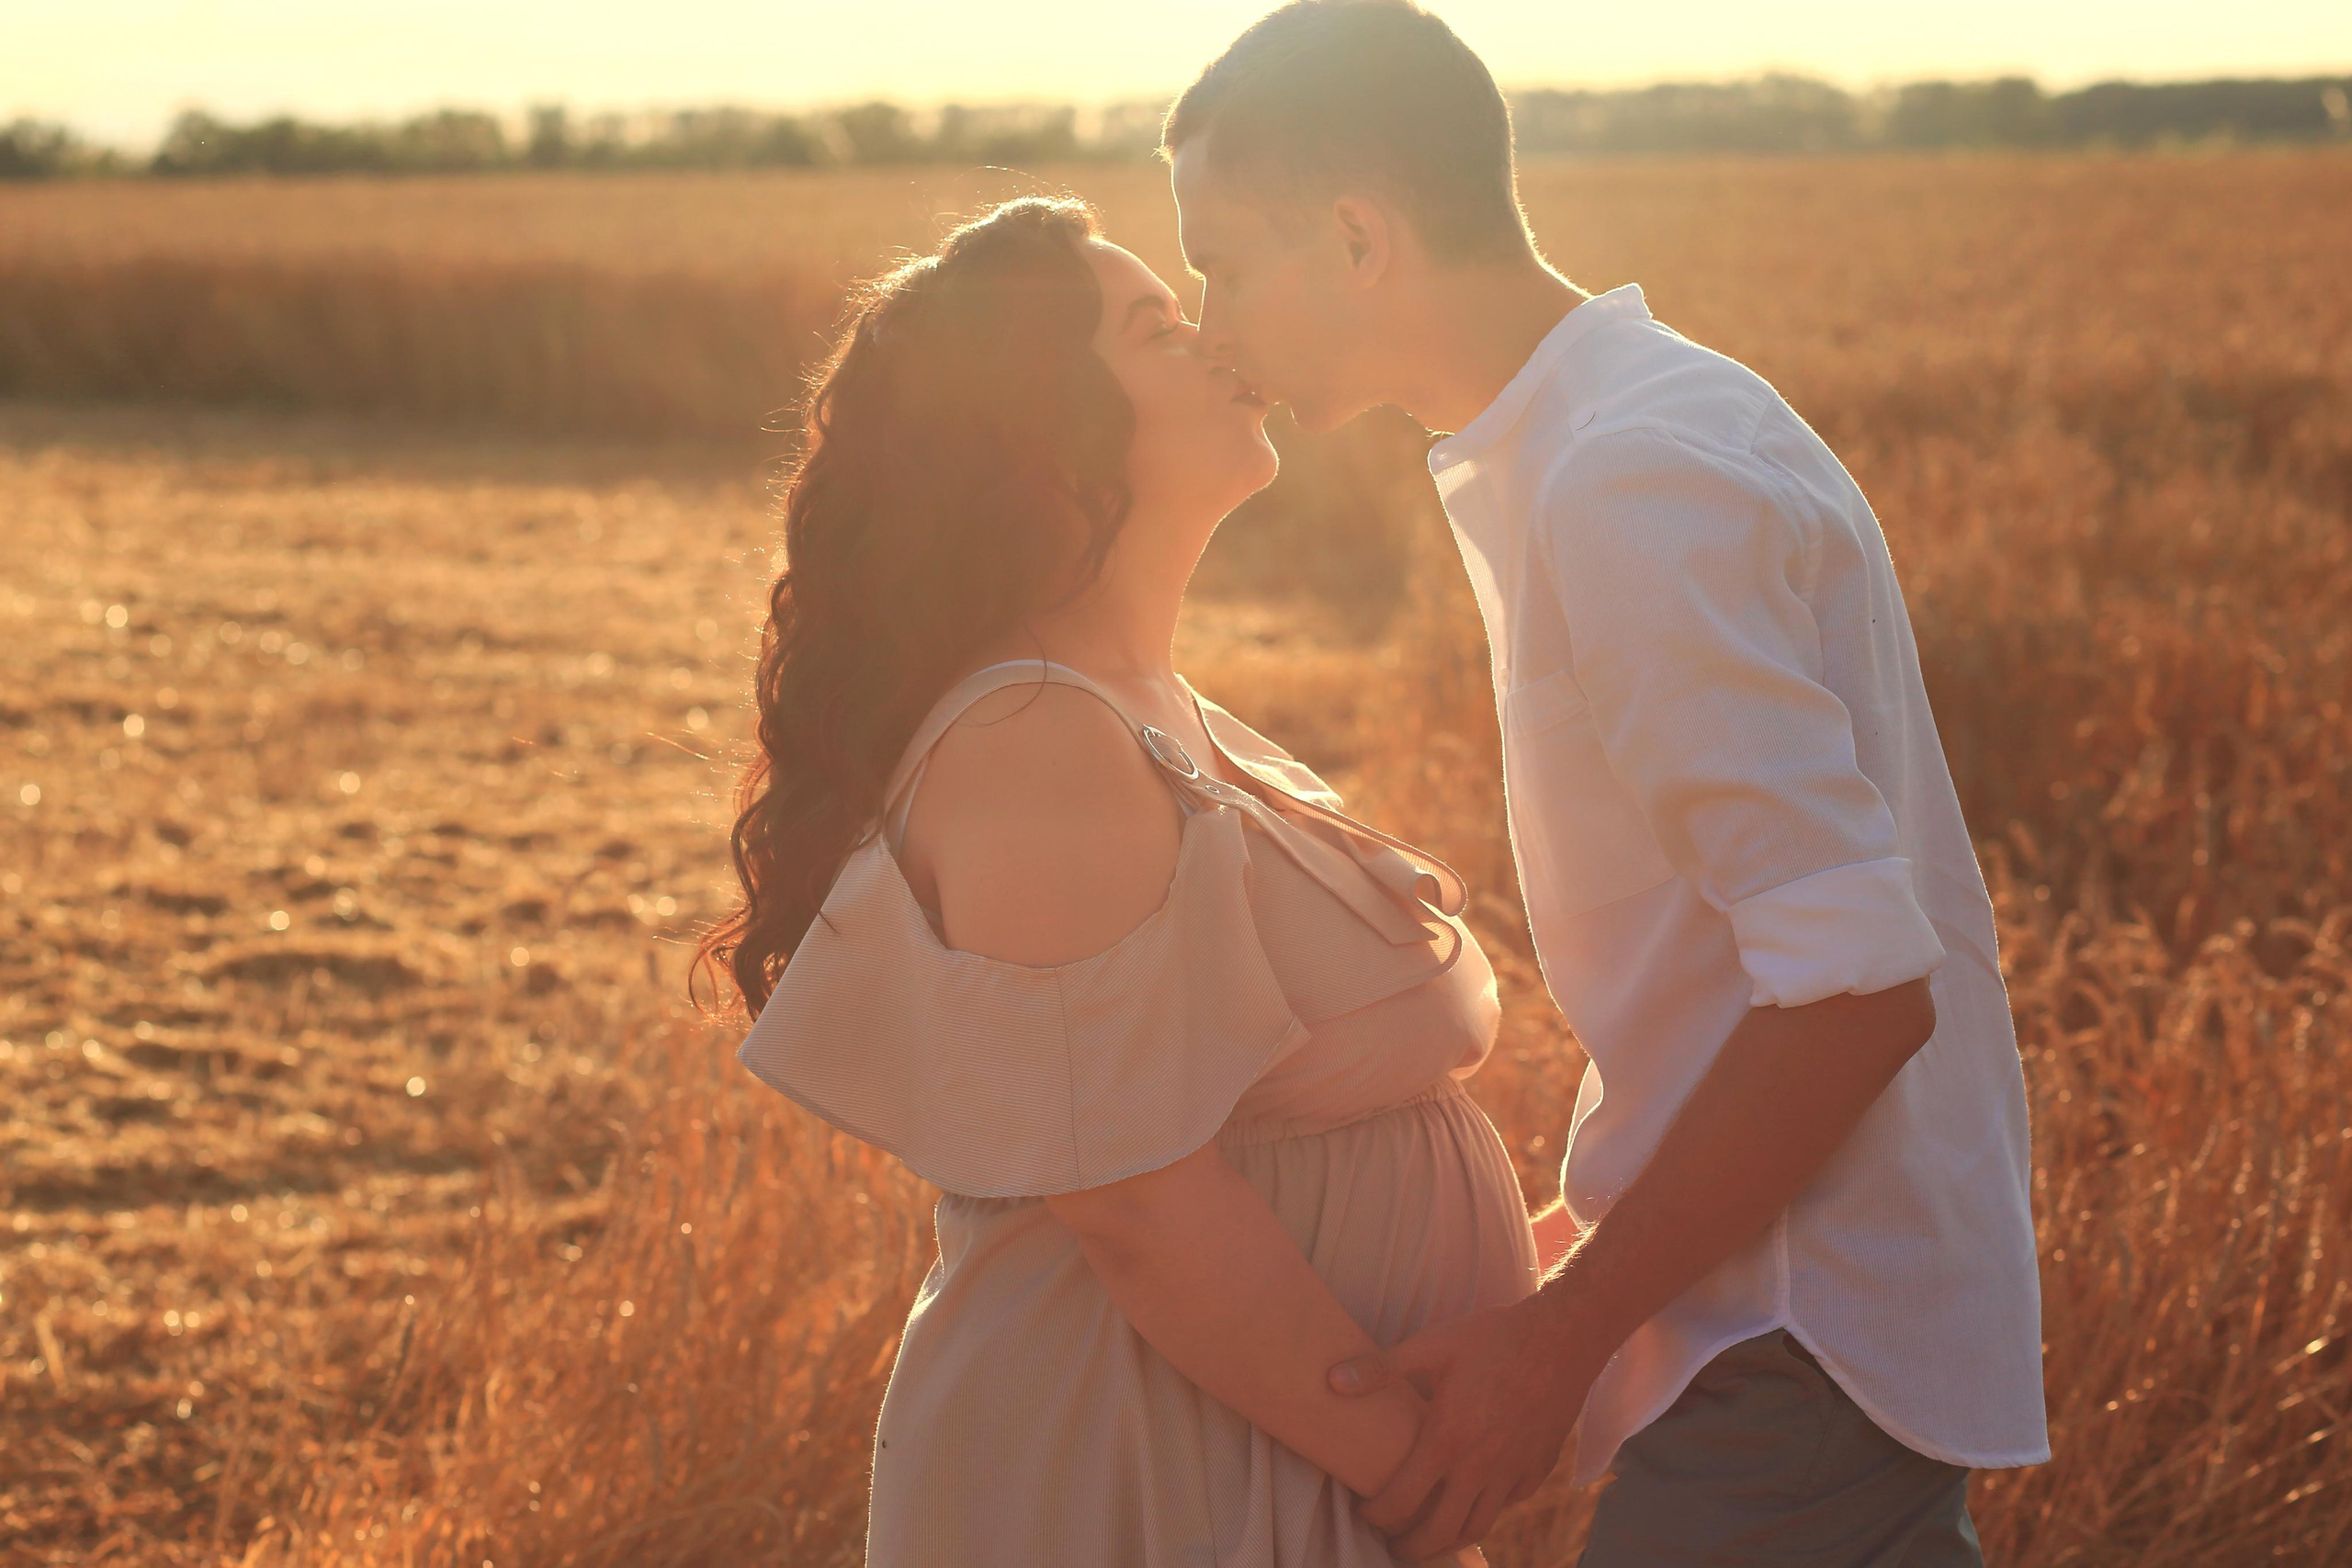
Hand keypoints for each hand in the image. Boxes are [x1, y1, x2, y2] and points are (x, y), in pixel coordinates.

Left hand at [1327, 1295, 1593, 1559]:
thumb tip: (1332, 1381)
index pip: (1401, 1501)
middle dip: (1410, 1547)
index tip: (1364, 1512)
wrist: (1564, 1337)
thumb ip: (1381, 1368)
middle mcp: (1479, 1468)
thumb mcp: (1432, 1345)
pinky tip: (1474, 1502)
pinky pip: (1508, 1504)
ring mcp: (1512, 1472)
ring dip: (1448, 1540)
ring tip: (1429, 1540)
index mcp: (1446, 1441)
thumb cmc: (1495, 1338)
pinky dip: (1487, 1511)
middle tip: (1392, 1545)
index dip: (1376, 1515)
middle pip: (1439, 1531)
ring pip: (1477, 1527)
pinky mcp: (1538, 1468)